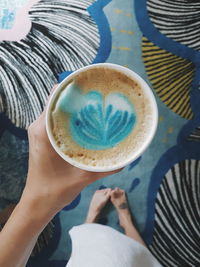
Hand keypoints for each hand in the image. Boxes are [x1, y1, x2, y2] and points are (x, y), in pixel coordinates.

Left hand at [22, 87, 120, 218]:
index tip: (91, 83)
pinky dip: (69, 115)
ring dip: (73, 104)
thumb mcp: (83, 177)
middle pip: (56, 99)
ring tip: (94, 103)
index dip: (72, 86)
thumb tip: (128, 158)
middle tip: (98, 93)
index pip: (55, 97)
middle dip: (75, 94)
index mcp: (44, 131)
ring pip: (56, 108)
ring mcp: (39, 130)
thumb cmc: (56, 190)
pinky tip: (86, 119)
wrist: (39, 202)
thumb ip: (106, 168)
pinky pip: (55, 118)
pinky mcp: (43, 136)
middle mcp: (39, 126)